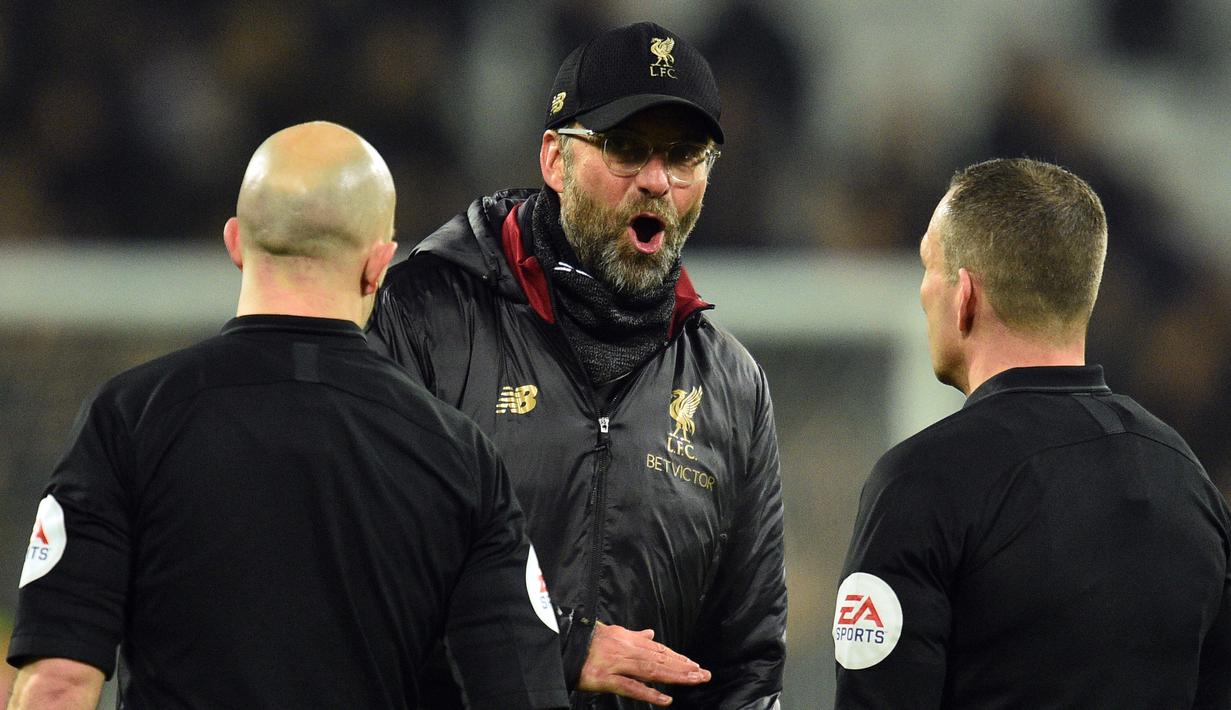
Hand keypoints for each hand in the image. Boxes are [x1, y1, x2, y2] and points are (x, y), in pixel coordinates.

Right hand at [577, 621, 710, 706]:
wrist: (560, 642)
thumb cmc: (585, 640)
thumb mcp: (611, 632)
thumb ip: (633, 635)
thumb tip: (651, 634)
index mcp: (627, 639)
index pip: (658, 650)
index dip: (677, 657)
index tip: (694, 664)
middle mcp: (625, 649)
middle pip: (659, 659)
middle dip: (683, 667)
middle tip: (703, 674)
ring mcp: (616, 664)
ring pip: (651, 670)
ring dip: (674, 676)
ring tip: (694, 680)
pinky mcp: (604, 679)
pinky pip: (630, 687)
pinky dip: (649, 694)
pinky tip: (665, 700)